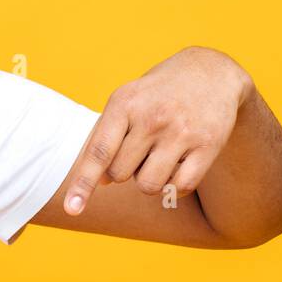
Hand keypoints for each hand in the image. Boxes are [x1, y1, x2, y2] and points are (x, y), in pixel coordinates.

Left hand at [63, 47, 254, 214]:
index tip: (71, 210)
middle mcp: (152, 117)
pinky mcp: (209, 145)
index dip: (83, 183)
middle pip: (120, 174)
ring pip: (148, 185)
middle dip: (124, 170)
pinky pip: (181, 187)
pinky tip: (180, 164)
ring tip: (158, 156)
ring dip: (149, 180)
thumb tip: (101, 182)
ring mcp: (181, 131)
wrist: (210, 71)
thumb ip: (106, 139)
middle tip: (141, 148)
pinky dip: (175, 185)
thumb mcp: (125, 102)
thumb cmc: (156, 94)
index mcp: (124, 104)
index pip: (99, 152)